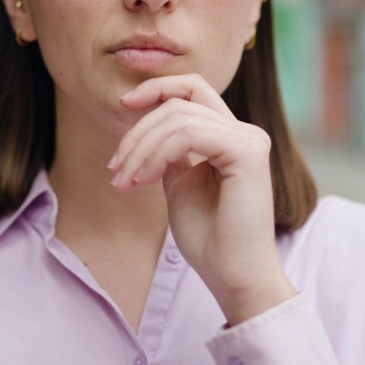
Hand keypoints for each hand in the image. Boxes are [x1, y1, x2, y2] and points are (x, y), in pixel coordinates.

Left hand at [108, 74, 295, 324]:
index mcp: (232, 137)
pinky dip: (158, 154)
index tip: (124, 105)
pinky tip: (143, 181)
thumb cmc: (209, 239)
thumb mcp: (181, 184)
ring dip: (141, 149)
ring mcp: (249, 140)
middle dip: (137, 132)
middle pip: (179, 102)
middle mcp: (245, 132)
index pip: (193, 89)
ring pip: (179, 118)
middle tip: (115, 170)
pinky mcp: (247, 153)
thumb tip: (148, 130)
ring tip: (125, 182)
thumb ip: (171, 153)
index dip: (157, 88)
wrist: (233, 276)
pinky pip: (189, 135)